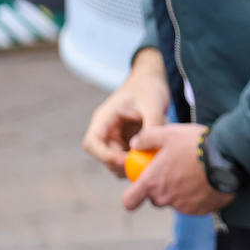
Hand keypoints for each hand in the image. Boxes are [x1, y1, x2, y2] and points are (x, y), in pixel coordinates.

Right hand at [82, 48, 169, 176]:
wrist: (152, 81)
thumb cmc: (149, 88)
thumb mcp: (153, 104)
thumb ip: (151, 124)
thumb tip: (144, 146)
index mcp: (104, 119)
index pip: (92, 143)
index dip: (104, 156)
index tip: (125, 160)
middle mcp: (107, 131)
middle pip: (104, 157)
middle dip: (121, 165)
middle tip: (144, 168)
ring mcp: (117, 138)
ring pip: (117, 161)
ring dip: (132, 166)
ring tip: (153, 163)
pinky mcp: (128, 142)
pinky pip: (130, 158)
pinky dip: (141, 162)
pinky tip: (157, 159)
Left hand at [120, 123, 233, 215]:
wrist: (229, 157)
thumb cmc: (196, 144)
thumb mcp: (168, 133)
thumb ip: (146, 138)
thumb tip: (135, 144)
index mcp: (153, 182)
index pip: (130, 201)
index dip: (132, 197)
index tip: (138, 190)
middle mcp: (166, 198)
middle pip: (156, 200)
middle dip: (162, 190)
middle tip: (175, 173)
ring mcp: (185, 207)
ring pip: (177, 203)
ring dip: (181, 193)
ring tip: (195, 175)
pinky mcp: (203, 210)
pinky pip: (195, 206)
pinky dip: (198, 197)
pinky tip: (207, 182)